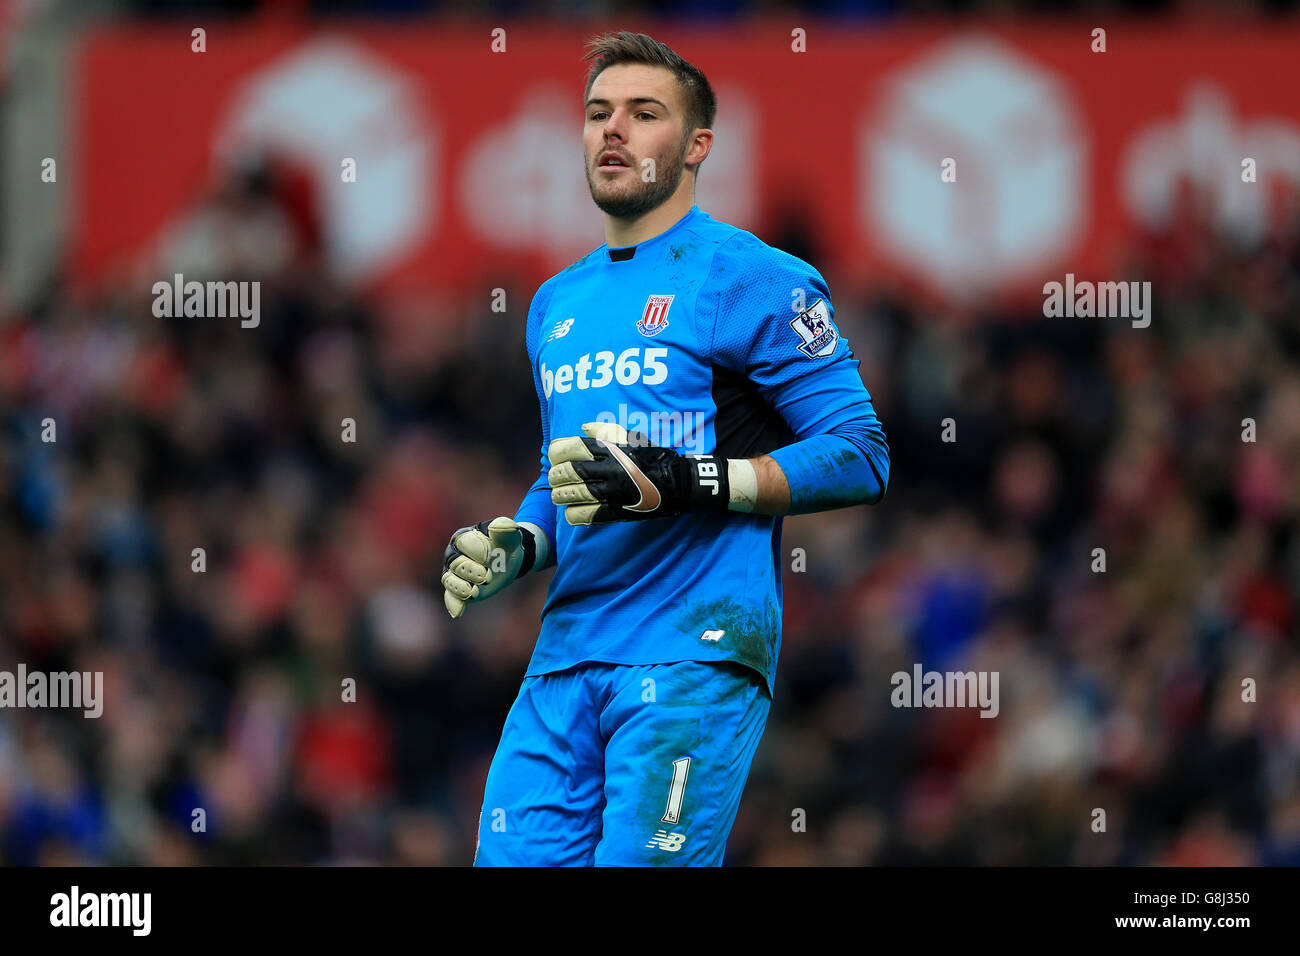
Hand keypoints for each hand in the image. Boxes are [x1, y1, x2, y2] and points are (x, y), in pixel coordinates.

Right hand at [442, 517, 533, 618]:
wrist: (507, 560)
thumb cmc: (505, 544)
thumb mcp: (509, 535)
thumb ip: (505, 528)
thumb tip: (497, 526)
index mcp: (463, 537)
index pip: (463, 542)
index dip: (476, 549)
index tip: (489, 557)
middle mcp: (454, 556)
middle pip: (455, 563)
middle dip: (470, 570)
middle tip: (488, 577)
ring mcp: (455, 574)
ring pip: (450, 581)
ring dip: (461, 588)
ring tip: (474, 592)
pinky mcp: (460, 590)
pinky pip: (452, 598)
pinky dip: (454, 605)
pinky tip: (459, 613)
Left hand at [547, 421, 729, 525]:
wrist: (678, 484)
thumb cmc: (654, 458)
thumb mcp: (633, 438)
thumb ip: (607, 431)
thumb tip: (583, 427)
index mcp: (612, 449)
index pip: (573, 446)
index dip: (557, 451)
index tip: (555, 455)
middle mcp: (610, 469)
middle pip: (568, 471)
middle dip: (556, 475)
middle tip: (556, 477)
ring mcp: (612, 492)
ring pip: (573, 494)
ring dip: (560, 495)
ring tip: (559, 495)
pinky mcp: (616, 512)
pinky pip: (585, 515)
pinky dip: (572, 515)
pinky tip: (572, 511)